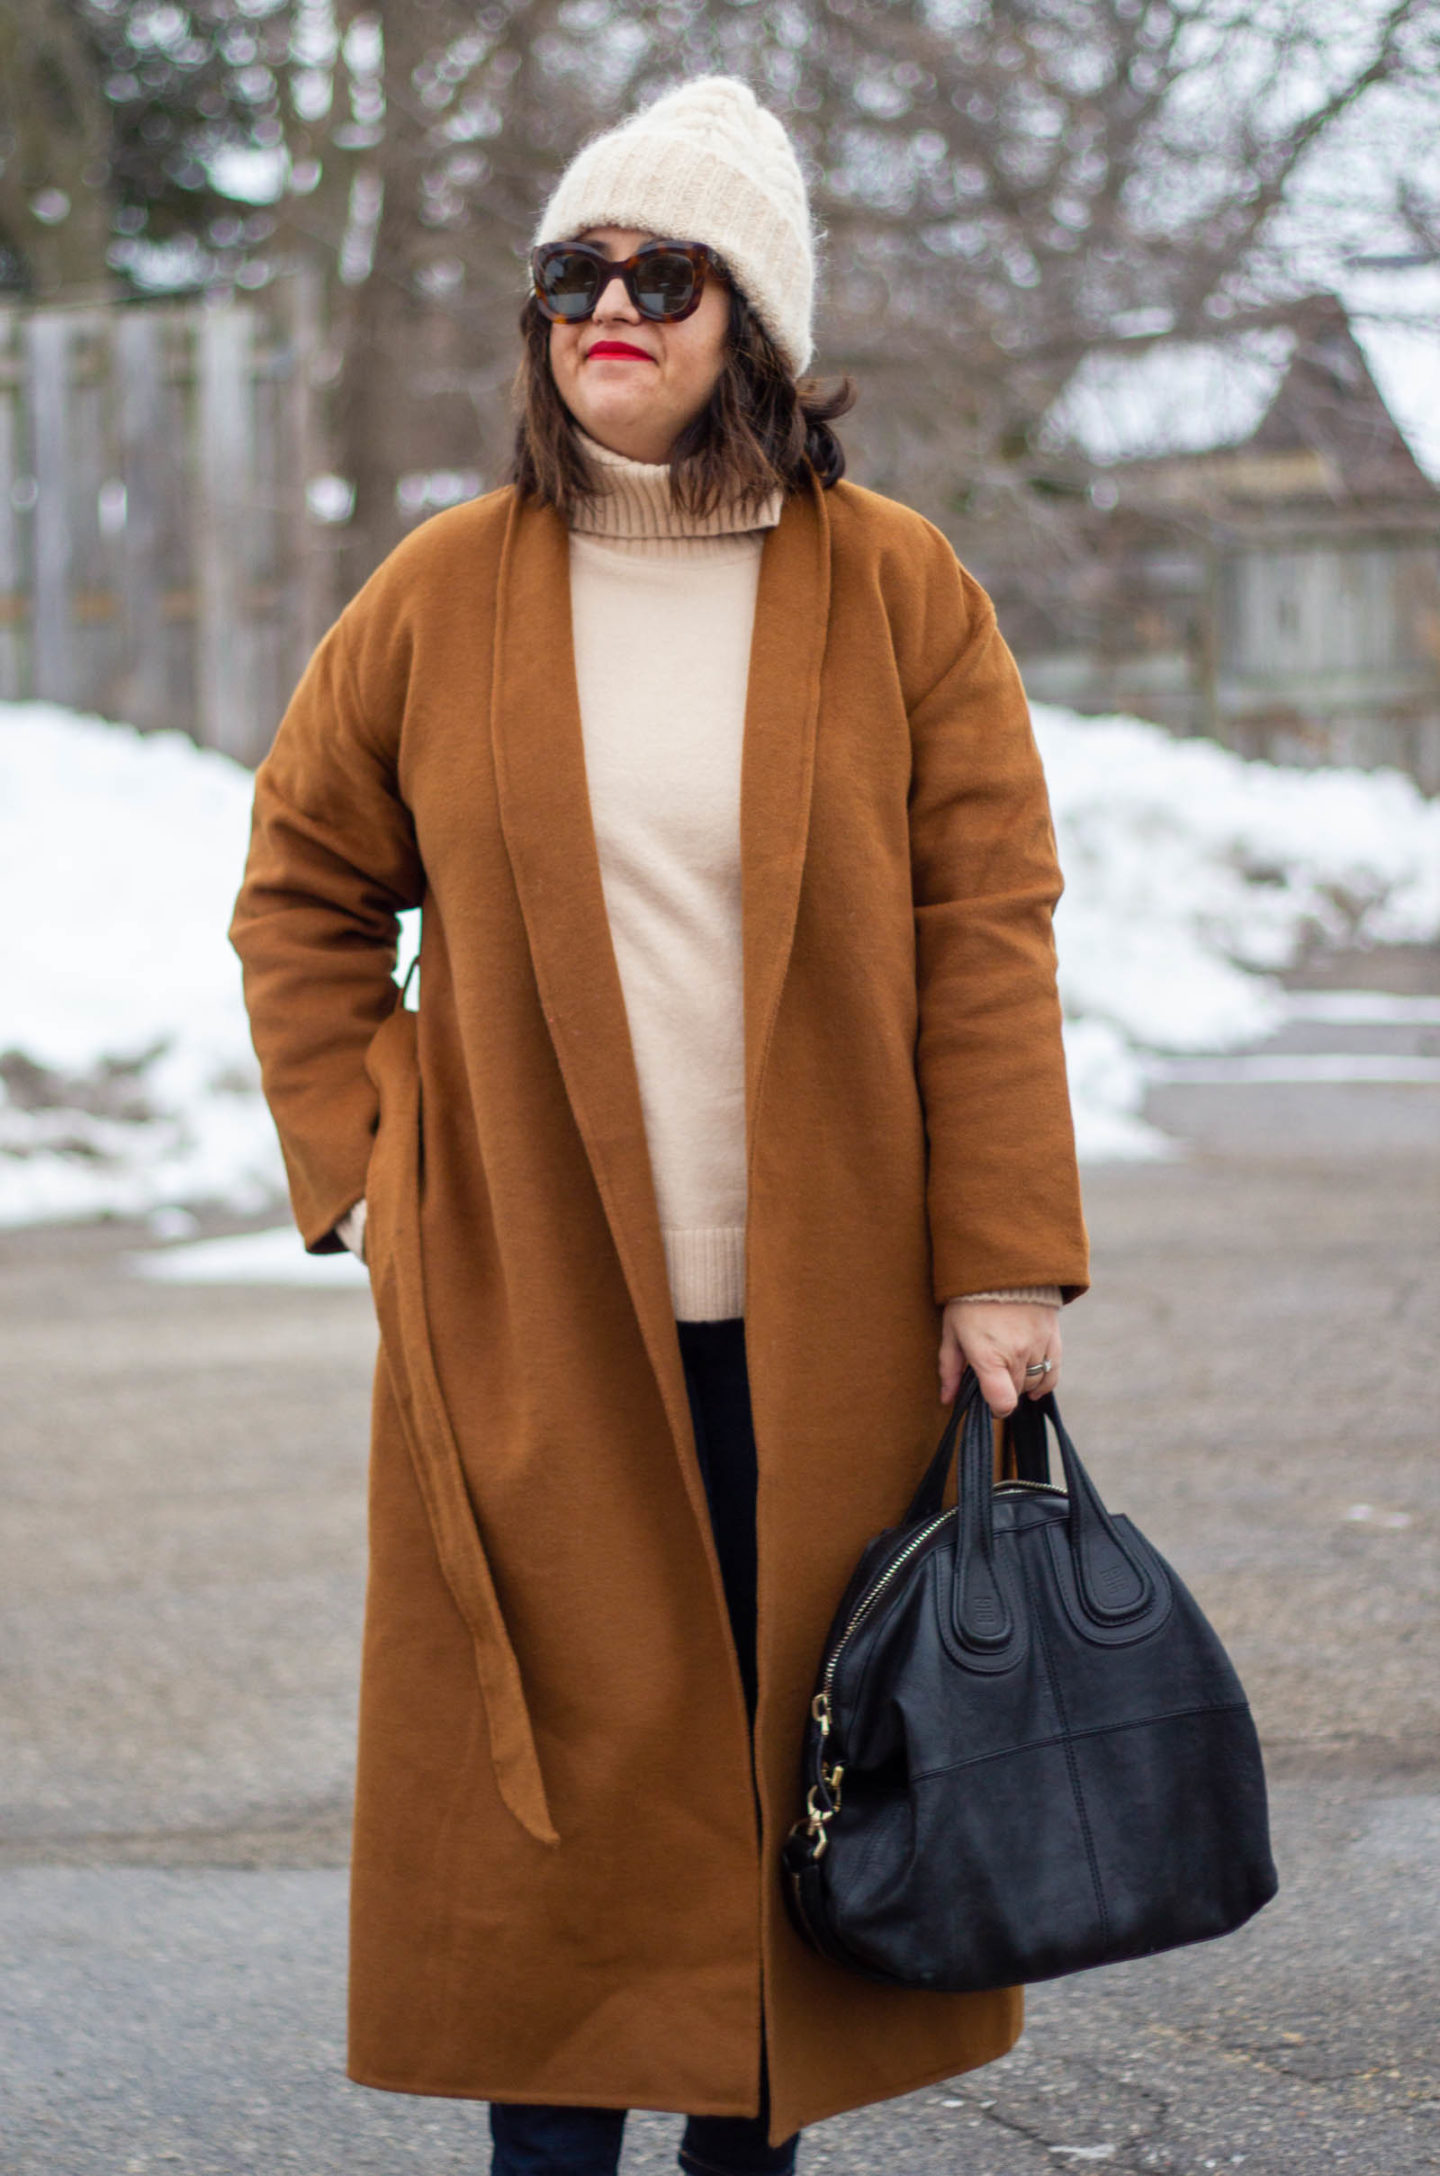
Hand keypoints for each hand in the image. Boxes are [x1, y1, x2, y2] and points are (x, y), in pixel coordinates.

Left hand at [939, 1299, 1060, 1416]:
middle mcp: (1016, 1354)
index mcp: (988, 1355)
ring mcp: (1037, 1346)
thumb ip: (950, 1369)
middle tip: (993, 1377)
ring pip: (1035, 1383)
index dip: (996, 1410)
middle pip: (1017, 1392)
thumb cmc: (969, 1300)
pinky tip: (1035, 1386)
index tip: (989, 1405)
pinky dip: (1045, 1382)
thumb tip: (947, 1399)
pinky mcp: (1053, 1337)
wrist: (1002, 1265)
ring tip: (1009, 1372)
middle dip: (1004, 1391)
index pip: (1002, 1402)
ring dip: (1022, 1384)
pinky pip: (1053, 1372)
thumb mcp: (951, 1332)